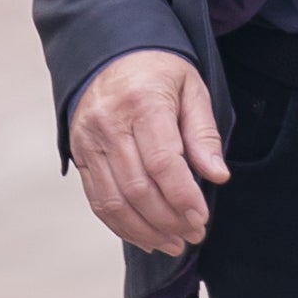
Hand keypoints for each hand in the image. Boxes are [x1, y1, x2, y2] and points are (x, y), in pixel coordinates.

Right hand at [69, 47, 225, 252]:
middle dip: (169, 219)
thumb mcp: (193, 90)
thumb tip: (218, 176)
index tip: (202, 217)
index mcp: (142, 103)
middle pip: (138, 187)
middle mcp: (109, 124)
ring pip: (114, 200)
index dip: (183, 196)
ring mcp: (88, 141)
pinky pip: (98, 200)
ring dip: (146, 230)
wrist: (111, 53)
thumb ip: (204, 134)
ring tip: (174, 244)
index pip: (162, 162)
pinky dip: (121, 226)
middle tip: (194, 234)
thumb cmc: (161, 73)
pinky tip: (146, 238)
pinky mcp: (79, 155)